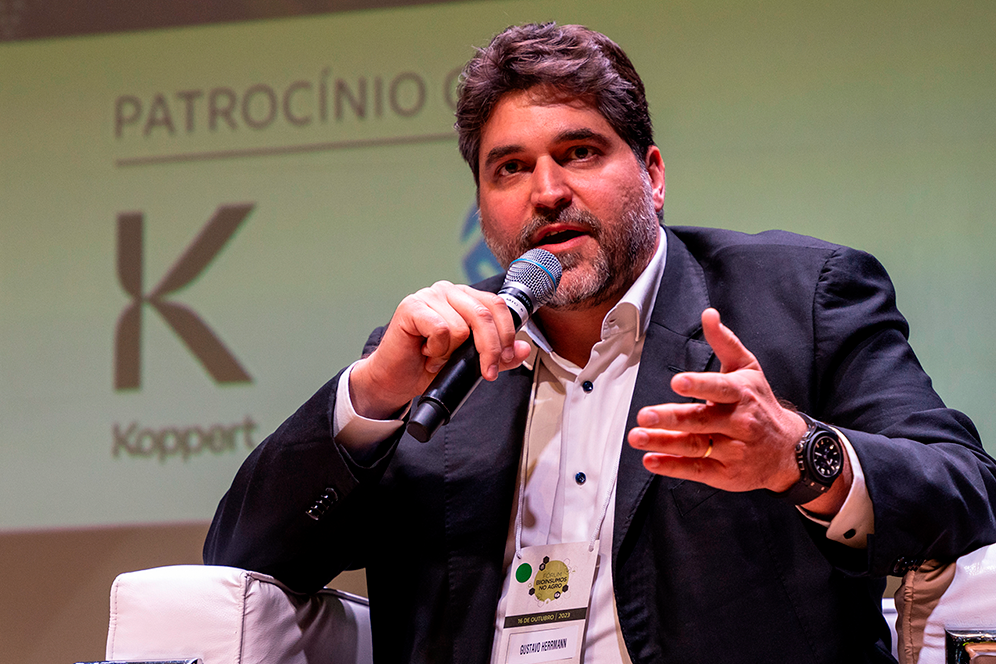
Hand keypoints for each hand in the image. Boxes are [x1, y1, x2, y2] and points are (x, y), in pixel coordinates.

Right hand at [349, 281, 531, 419]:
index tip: (506, 359)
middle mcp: (448, 291)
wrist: (396, 380)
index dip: (506, 333)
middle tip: (486, 371)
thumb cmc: (430, 366)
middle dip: (490, 348)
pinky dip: (437, 349)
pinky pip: (441, 329)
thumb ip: (498, 354)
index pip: (497, 305)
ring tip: (439, 357)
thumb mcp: (471, 362)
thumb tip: (524, 348)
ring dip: (452, 352)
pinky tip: (426, 352)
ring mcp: (428, 296)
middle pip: (484, 314)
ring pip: (462, 326)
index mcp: (465, 298)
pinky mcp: (411, 307)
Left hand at [627, 308, 808, 493]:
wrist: (789, 450)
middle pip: (701, 420)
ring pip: (695, 446)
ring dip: (663, 442)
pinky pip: (696, 470)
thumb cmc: (761, 404)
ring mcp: (732, 450)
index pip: (719, 388)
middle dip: (672, 417)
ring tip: (638, 436)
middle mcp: (738, 423)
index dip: (699, 385)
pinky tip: (651, 460)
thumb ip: (725, 342)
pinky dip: (672, 466)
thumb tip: (709, 314)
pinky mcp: (726, 473)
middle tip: (646, 415)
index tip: (678, 382)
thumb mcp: (749, 369)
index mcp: (741, 394)